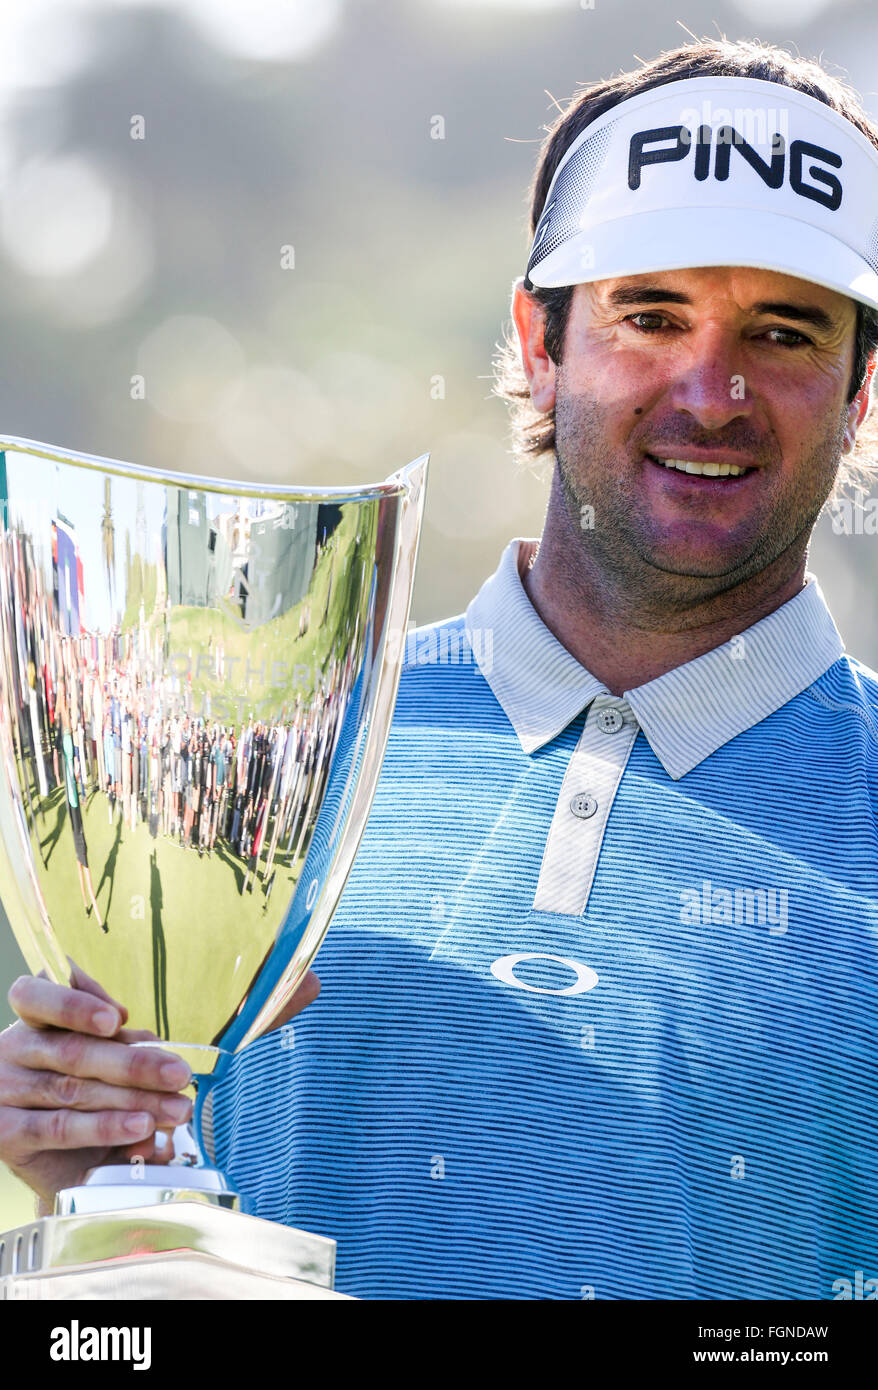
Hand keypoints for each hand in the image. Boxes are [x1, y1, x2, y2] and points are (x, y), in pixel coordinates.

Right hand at [0, 961, 320, 1213]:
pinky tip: (142, 1134)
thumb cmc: (114, 1078)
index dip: (74, 1001)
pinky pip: (59, 1130)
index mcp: (40, 1011)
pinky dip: (103, 1132)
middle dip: (133, 1062)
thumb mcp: (154, 1041)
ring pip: (74, 1091)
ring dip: (128, 1101)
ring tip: (175, 1108)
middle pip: (75, 1050)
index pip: (38, 993)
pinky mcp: (11, 1136)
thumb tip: (310, 982)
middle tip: (183, 1074)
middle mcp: (19, 1046)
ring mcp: (9, 1091)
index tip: (119, 1016)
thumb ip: (221, 1011)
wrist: (65, 1149)